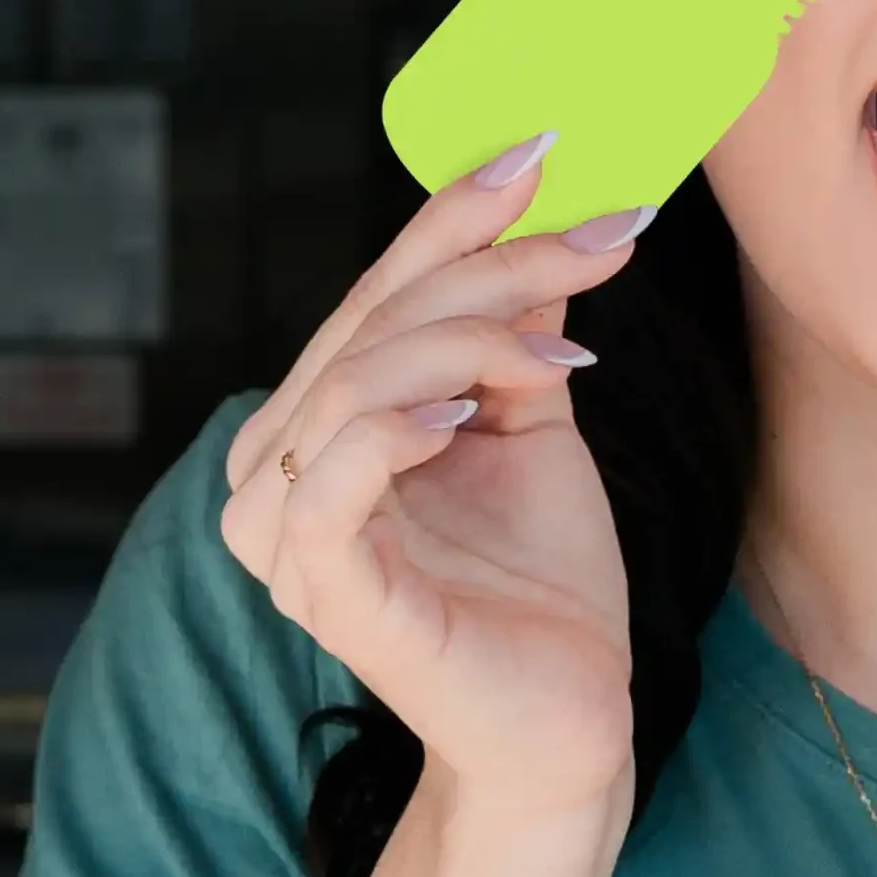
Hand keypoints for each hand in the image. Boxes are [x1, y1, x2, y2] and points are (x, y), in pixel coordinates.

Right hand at [223, 138, 647, 818]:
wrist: (568, 723)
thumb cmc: (543, 590)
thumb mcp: (534, 431)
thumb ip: (518, 334)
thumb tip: (547, 217)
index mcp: (318, 428)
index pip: (374, 299)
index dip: (451, 220)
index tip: (545, 152)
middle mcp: (281, 474)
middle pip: (367, 329)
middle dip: (485, 267)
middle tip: (595, 234)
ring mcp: (292, 538)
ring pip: (350, 386)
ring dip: (466, 343)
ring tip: (562, 354)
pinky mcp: (326, 595)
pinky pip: (331, 487)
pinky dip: (396, 432)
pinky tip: (470, 414)